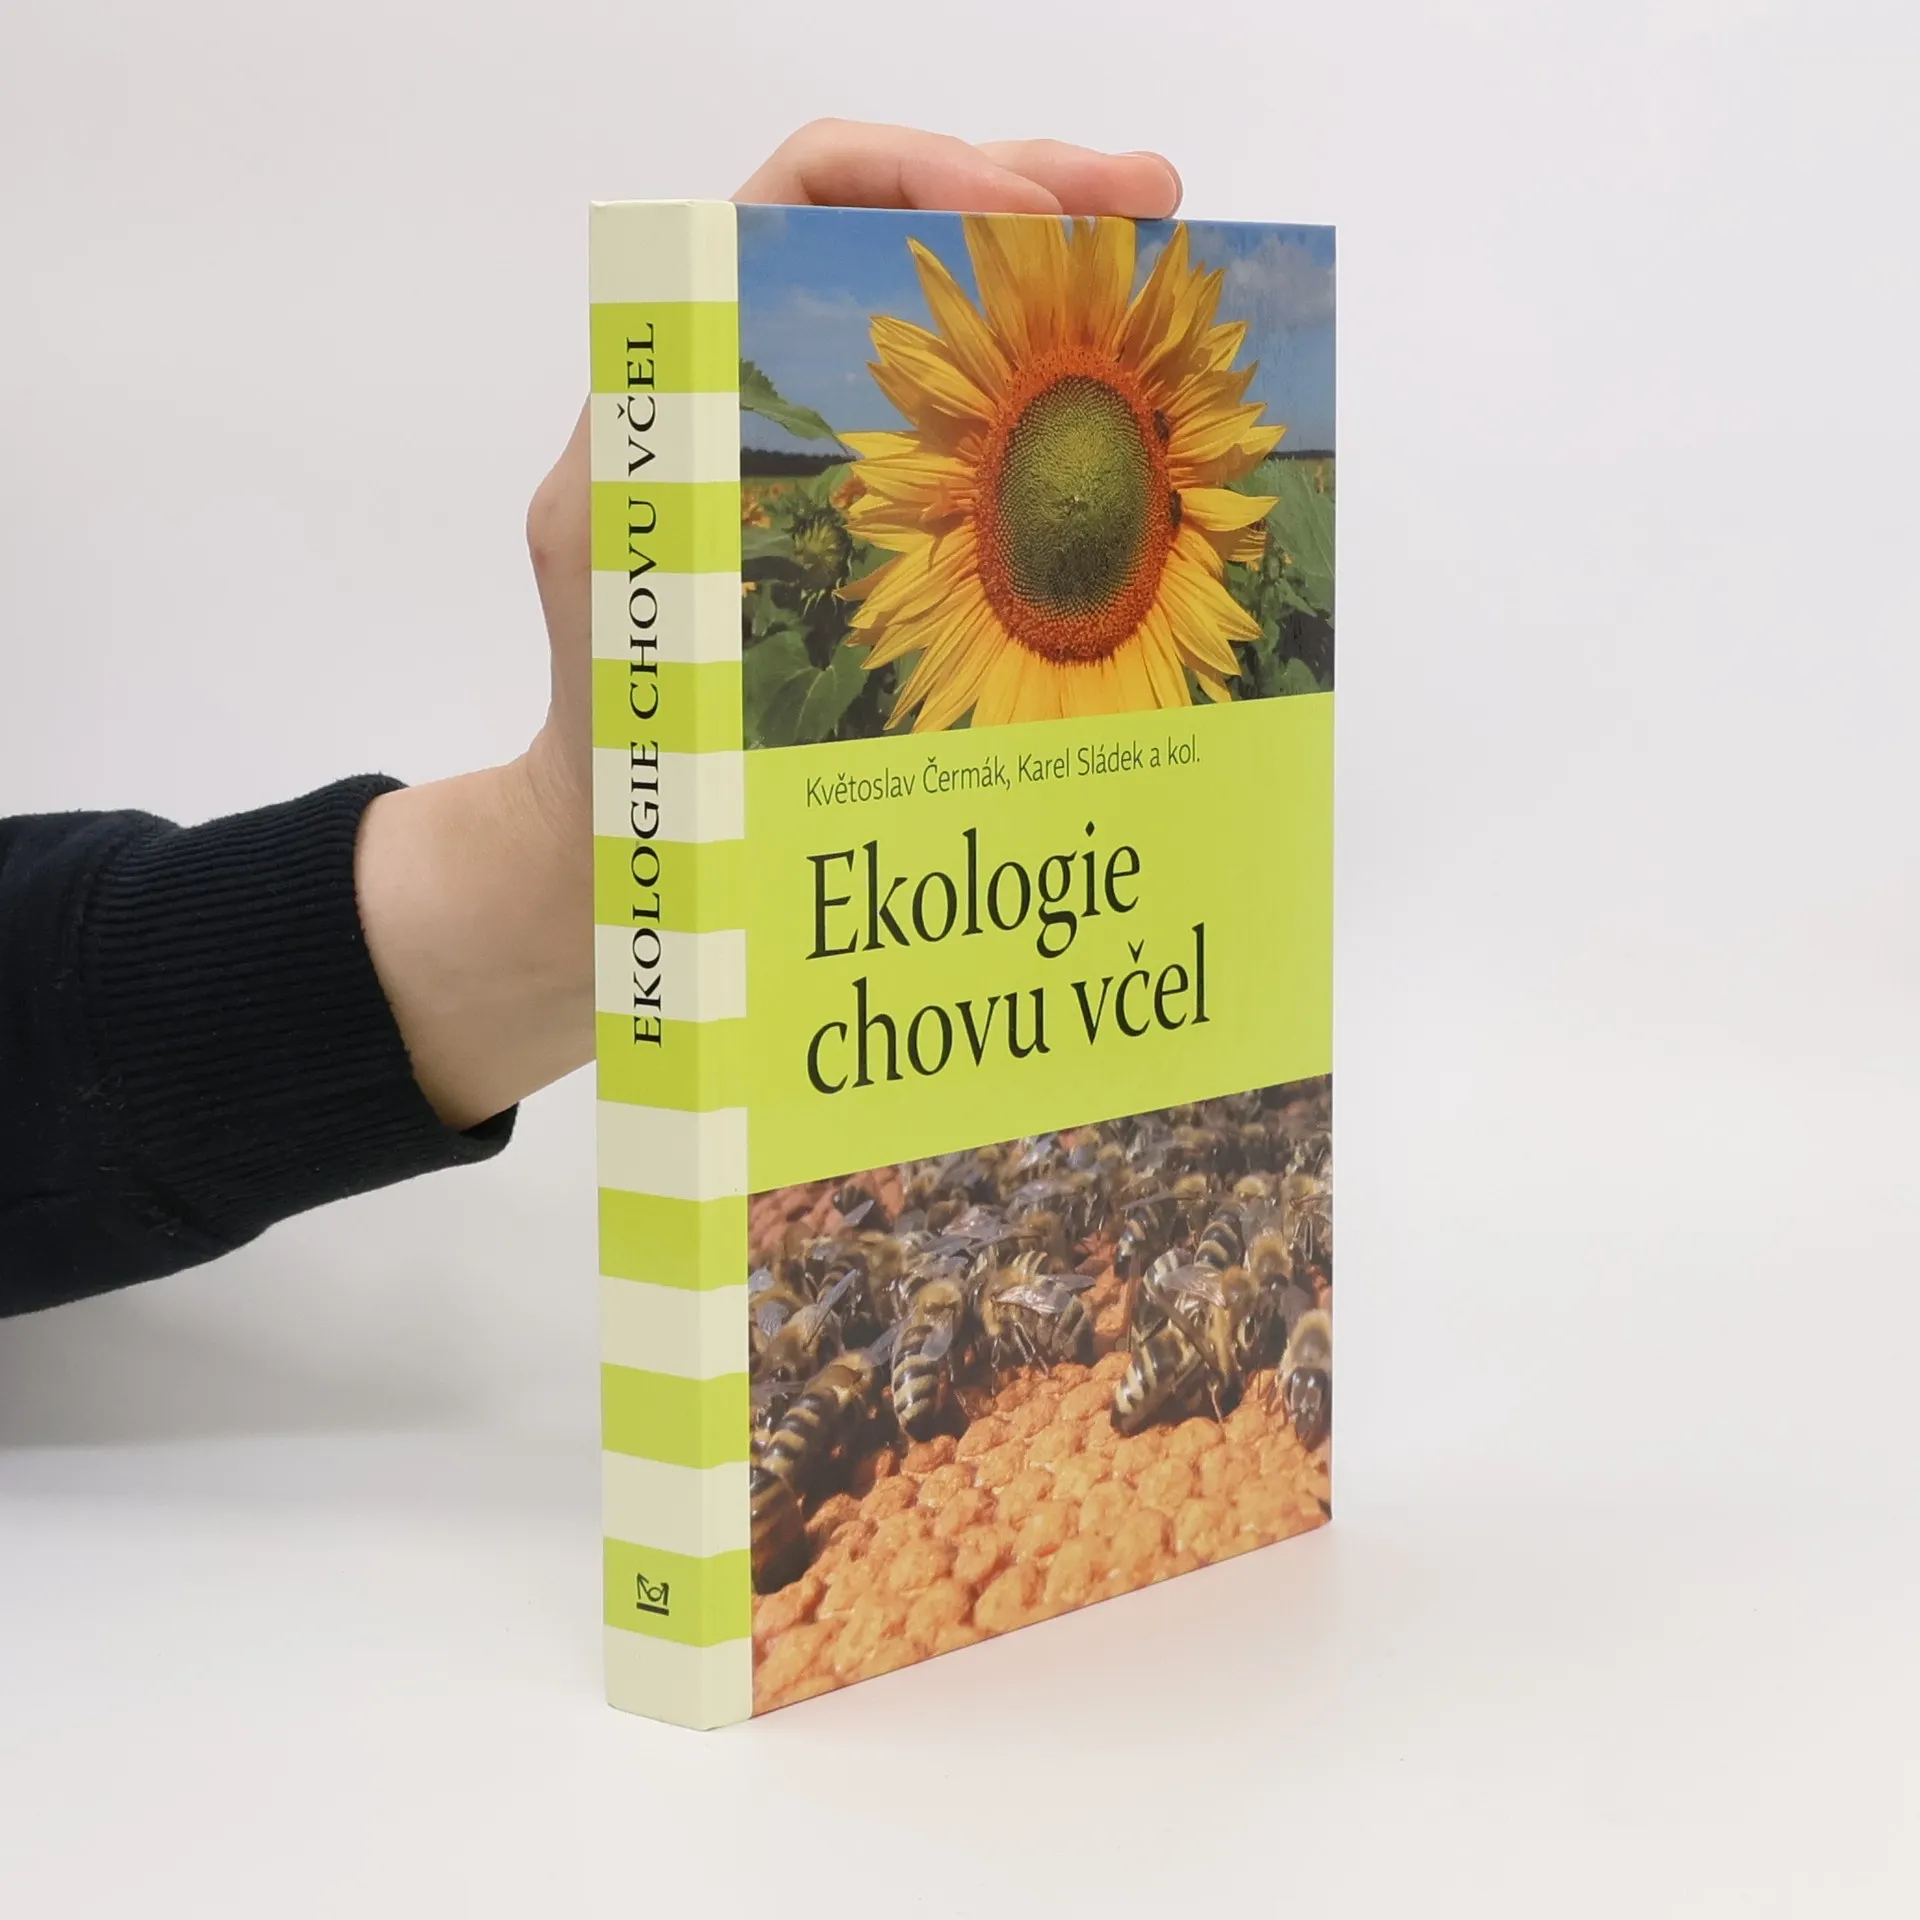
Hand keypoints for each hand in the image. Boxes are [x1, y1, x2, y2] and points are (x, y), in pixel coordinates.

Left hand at [358, 124, 1183, 1129]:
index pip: (798, 193)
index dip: (922, 173)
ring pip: (945, 313)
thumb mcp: (632, 595)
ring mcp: (815, 459)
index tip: (1035, 222)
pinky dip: (1050, 393)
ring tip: (1168, 263)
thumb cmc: (618, 749)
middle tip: (1156, 202)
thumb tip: (816, 407)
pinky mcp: (863, 532)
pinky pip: (966, 427)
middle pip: (895, 225)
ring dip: (1058, 279)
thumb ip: (688, 482)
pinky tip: (1128, 402)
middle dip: (1030, 191)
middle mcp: (753, 392)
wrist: (615, 850)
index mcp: (687, 382)